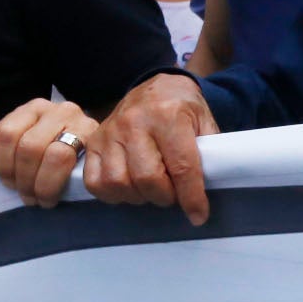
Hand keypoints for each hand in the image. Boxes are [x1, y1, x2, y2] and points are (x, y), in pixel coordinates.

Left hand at [0, 98, 95, 207]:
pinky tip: (56, 194)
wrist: (102, 146)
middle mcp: (57, 109)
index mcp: (32, 108)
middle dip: (25, 179)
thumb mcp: (23, 141)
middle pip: (29, 146)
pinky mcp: (98, 139)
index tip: (9, 184)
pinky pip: (76, 164)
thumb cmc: (54, 147)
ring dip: (43, 184)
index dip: (3, 164)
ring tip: (41, 199)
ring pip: (54, 155)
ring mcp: (81, 121)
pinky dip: (60, 183)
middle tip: (27, 197)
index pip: (6, 133)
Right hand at [83, 74, 219, 224]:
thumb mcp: (204, 121)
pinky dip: (112, 194)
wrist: (155, 86)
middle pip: (147, 179)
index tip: (199, 215)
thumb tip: (209, 188)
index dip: (191, 196)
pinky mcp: (94, 142)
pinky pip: (95, 181)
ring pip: (118, 183)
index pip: (182, 166)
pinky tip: (128, 189)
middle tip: (173, 196)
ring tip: (152, 191)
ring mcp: (110, 132)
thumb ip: (209, 152)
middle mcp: (135, 123)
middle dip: (165, 197)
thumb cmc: (183, 108)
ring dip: (138, 197)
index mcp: (169, 116)